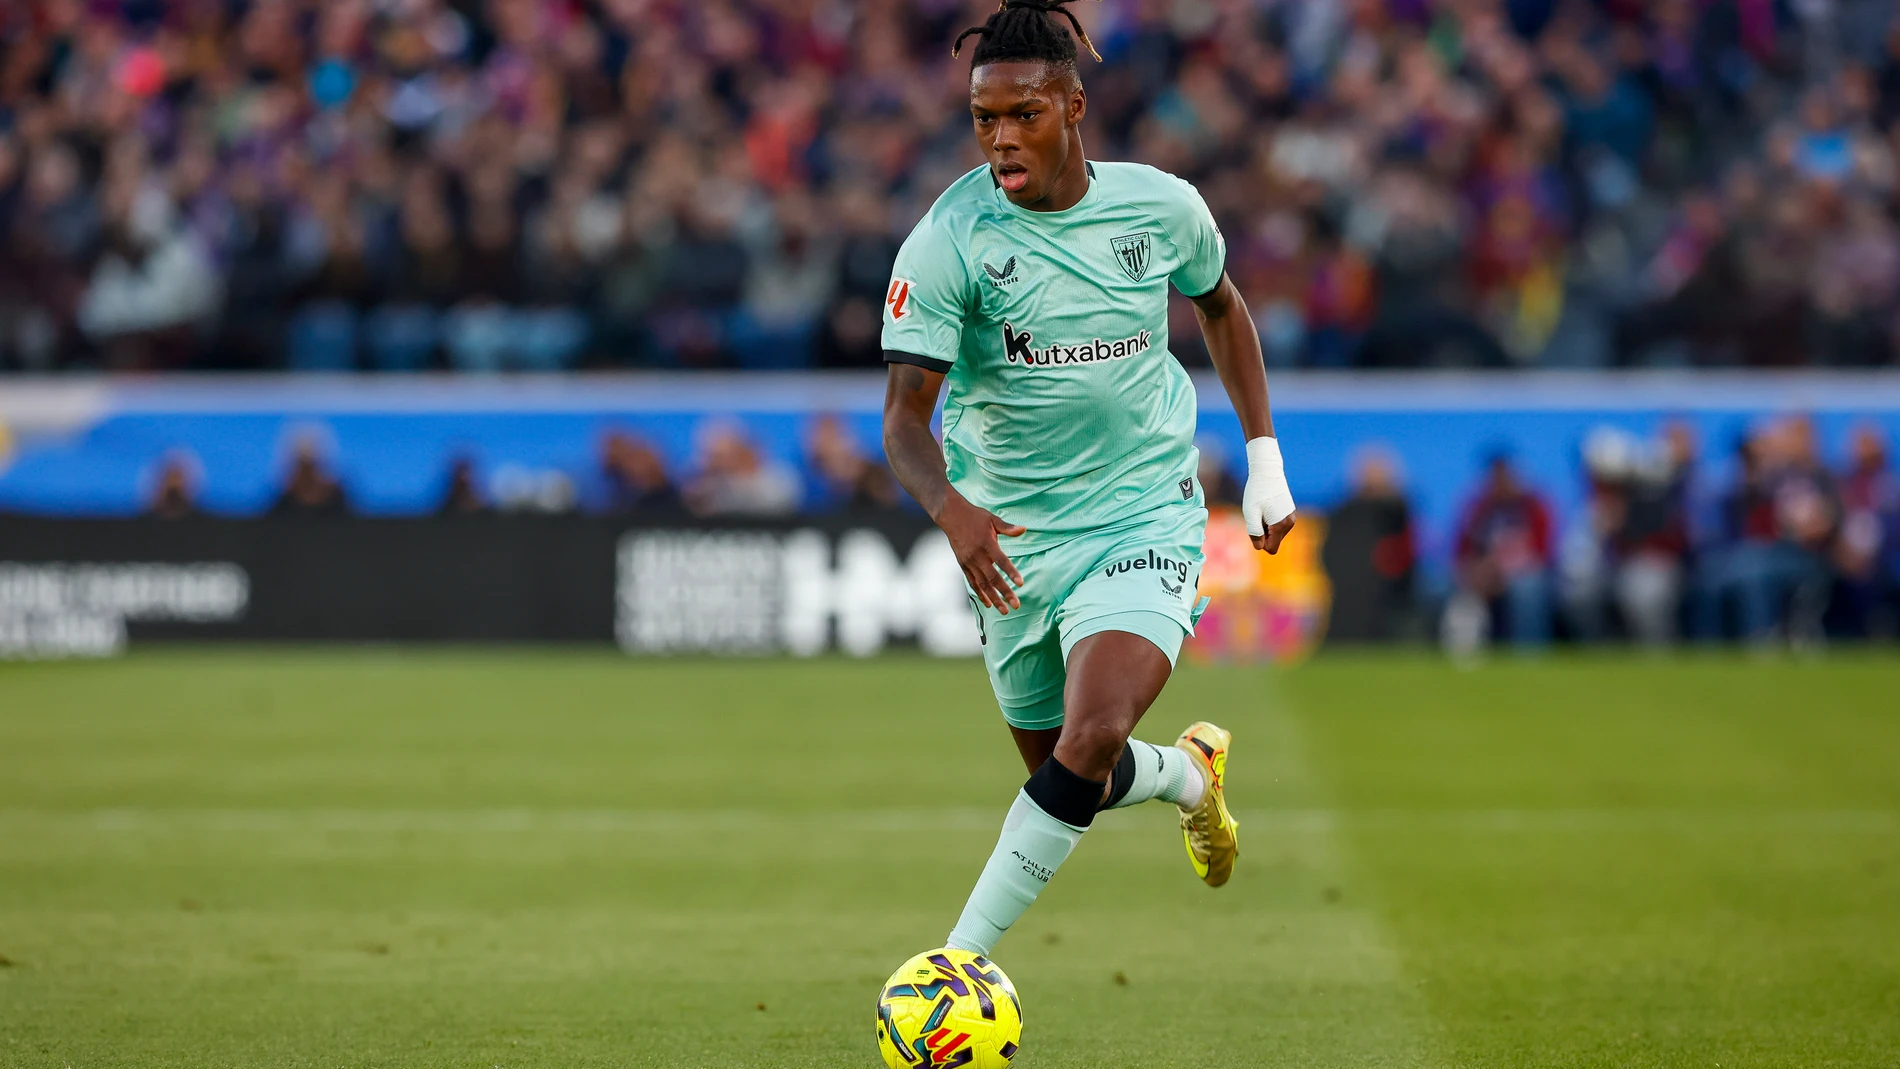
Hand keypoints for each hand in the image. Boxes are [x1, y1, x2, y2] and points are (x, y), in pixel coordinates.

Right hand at [937, 490, 1025, 612]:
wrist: (951, 516)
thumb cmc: (975, 517)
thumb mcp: (992, 519)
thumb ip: (1008, 528)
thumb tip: (1024, 529)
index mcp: (986, 543)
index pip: (1001, 561)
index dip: (1011, 572)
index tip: (1021, 583)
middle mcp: (977, 555)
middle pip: (992, 578)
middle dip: (1005, 592)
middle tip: (1016, 604)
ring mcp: (969, 562)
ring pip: (982, 584)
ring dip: (994, 598)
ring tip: (1004, 610)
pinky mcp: (963, 565)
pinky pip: (973, 583)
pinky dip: (980, 594)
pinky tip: (989, 603)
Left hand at [1242, 435, 1296, 554]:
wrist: (1267, 471)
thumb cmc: (1256, 492)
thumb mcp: (1250, 513)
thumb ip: (1254, 532)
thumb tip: (1259, 547)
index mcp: (1282, 525)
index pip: (1271, 549)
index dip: (1259, 542)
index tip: (1254, 527)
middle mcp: (1290, 523)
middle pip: (1273, 541)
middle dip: (1262, 533)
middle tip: (1257, 516)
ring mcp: (1291, 518)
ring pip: (1275, 534)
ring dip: (1265, 527)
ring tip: (1261, 510)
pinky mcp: (1289, 512)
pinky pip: (1277, 526)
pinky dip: (1269, 521)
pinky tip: (1265, 507)